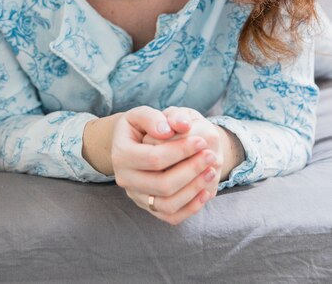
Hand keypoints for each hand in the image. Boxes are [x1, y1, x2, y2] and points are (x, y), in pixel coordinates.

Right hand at [110, 106, 218, 224]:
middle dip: (191, 170)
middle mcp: (125, 179)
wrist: (132, 143)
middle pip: (162, 184)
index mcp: (120, 154)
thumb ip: (153, 118)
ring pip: (168, 204)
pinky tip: (205, 191)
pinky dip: (191, 207)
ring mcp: (136, 196)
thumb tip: (170, 129)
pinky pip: (171, 216)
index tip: (201, 141)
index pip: (154, 158)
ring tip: (211, 171)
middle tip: (211, 155)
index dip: (180, 151)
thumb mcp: (141, 115)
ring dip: (194, 189)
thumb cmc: (139, 127)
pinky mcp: (148, 208)